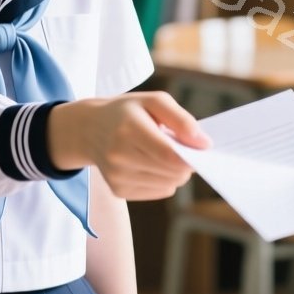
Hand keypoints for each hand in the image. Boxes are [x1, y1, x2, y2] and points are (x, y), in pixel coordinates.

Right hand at [47, 92, 208, 199]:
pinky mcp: (118, 190)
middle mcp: (119, 155)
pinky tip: (153, 164)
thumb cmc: (128, 112)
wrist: (89, 129)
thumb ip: (181, 119)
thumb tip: (204, 144)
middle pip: (172, 172)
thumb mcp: (154, 101)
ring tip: (164, 153)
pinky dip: (165, 179)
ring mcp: (117, 176)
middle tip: (182, 147)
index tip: (202, 149)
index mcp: (128, 128)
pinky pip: (160, 191)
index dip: (191, 156)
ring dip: (176, 171)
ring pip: (169, 184)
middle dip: (186, 162)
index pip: (168, 154)